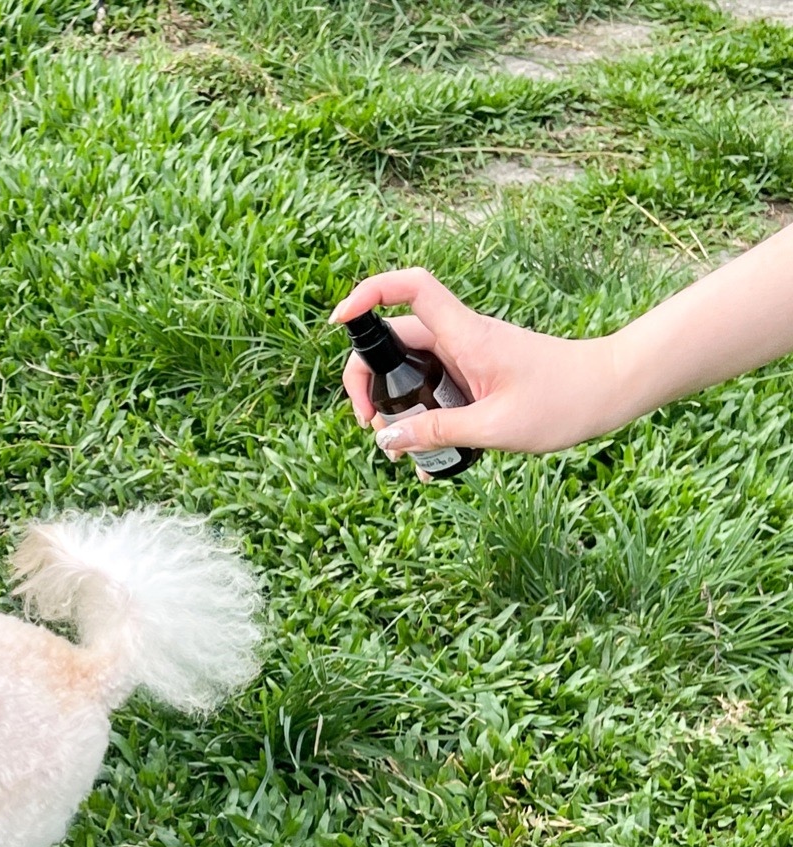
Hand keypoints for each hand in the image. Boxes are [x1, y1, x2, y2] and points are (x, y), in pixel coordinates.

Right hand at [332, 269, 626, 459]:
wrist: (612, 390)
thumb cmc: (566, 402)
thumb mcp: (495, 427)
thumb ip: (437, 431)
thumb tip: (387, 438)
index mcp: (465, 335)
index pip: (409, 289)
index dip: (368, 294)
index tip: (340, 321)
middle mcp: (461, 338)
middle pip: (392, 338)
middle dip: (367, 378)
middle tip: (370, 424)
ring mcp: (466, 355)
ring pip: (409, 367)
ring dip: (393, 402)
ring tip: (397, 446)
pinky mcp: (475, 373)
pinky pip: (433, 384)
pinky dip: (420, 412)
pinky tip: (427, 450)